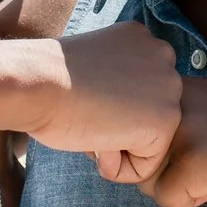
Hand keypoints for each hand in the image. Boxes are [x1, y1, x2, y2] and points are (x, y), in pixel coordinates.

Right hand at [26, 24, 182, 183]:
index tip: (82, 96)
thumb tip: (122, 113)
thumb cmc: (47, 78)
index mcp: (143, 39)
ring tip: (89, 125)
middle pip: (146, 116)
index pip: (138, 94)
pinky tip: (95, 142)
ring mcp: (169, 87)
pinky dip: (117, 167)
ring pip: (147, 143)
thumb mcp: (93, 65)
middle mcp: (163, 55)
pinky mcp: (165, 120)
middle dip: (115, 127)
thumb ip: (117, 81)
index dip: (106, 108)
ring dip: (116, 147)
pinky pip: (145, 167)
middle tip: (84, 112)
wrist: (37, 82)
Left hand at [142, 77, 206, 206]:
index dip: (160, 149)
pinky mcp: (191, 160)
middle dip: (163, 169)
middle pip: (138, 151)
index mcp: (183, 87)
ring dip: (173, 185)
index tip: (197, 148)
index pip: (139, 126)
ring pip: (146, 176)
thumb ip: (172, 119)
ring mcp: (186, 128)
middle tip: (204, 163)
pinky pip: (165, 197)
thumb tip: (120, 147)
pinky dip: (188, 201)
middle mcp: (180, 100)